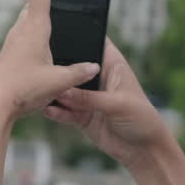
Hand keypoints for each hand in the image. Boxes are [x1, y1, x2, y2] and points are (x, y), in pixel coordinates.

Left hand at [0, 0, 100, 120]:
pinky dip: (38, 33)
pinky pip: (28, 36)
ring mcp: (14, 41)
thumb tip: (93, 65)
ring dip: (41, 10)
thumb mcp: (58, 82)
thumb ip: (78, 72)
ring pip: (30, 18)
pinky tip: (44, 45)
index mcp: (35, 26)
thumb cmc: (23, 90)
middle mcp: (22, 29)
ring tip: (53, 4)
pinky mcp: (11, 55)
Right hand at [42, 35, 168, 168]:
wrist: (144, 150)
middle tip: (43, 68)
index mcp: (112, 65)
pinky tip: (47, 109)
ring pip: (65, 90)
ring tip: (41, 91)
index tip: (56, 34)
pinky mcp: (81, 116)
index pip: (93, 42)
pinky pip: (64, 111)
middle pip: (74, 67)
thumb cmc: (142, 119)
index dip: (78, 35)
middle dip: (59, 67)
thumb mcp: (118, 104)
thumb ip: (89, 98)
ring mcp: (88, 98)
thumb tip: (63, 91)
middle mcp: (98, 79)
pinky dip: (56, 111)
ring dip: (54, 91)